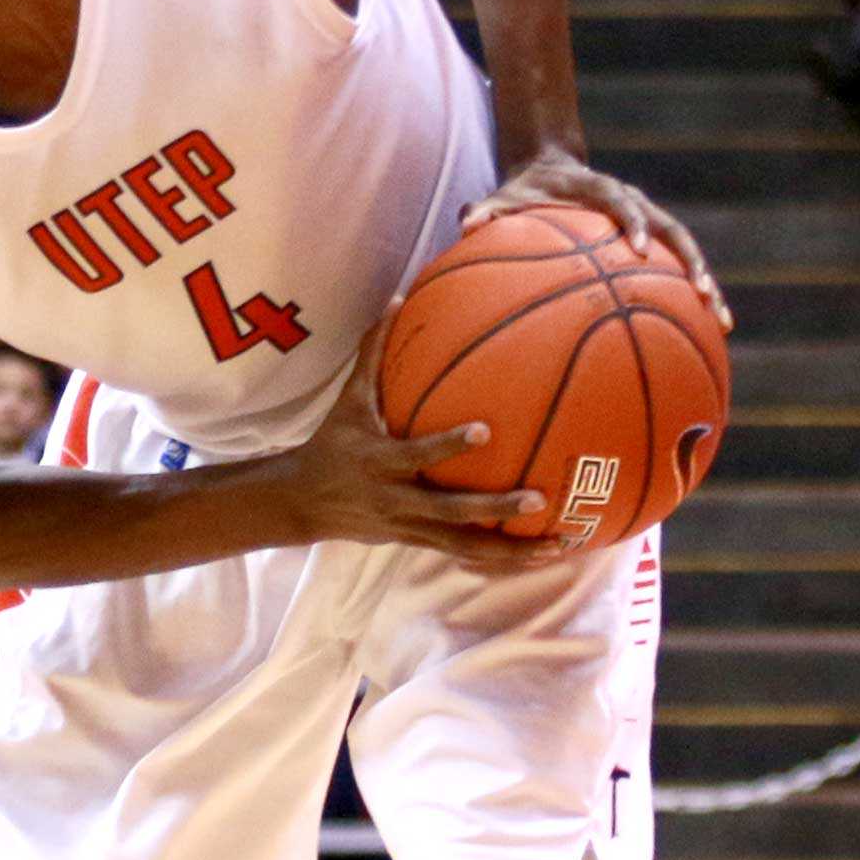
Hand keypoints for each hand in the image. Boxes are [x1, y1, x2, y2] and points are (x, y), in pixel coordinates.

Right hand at [268, 326, 555, 569]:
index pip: (415, 455)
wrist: (301, 504)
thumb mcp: (346, 401)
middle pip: (450, 512)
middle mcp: (397, 500)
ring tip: (558, 544)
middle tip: (539, 499)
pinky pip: (465, 554)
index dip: (447, 446)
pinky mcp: (418, 543)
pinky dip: (502, 559)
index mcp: (379, 462)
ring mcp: (410, 527)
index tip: (485, 432)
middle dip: (494, 510)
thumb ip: (373, 354)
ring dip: (512, 551)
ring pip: (465, 547)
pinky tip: (542, 555)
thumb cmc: (332, 443)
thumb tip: (398, 300)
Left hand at [462, 146, 729, 327]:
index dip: (631, 223)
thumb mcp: (504, 197)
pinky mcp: (652, 242)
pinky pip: (678, 271)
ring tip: (721, 322)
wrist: (551, 169)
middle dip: (691, 261)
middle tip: (701, 293)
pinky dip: (694, 298)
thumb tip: (465, 221)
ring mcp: (648, 222)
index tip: (637, 248)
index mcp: (602, 190)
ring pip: (687, 252)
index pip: (622, 203)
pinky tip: (708, 333)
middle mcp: (634, 203)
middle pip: (673, 229)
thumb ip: (488, 210)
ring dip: (706, 283)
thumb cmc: (525, 192)